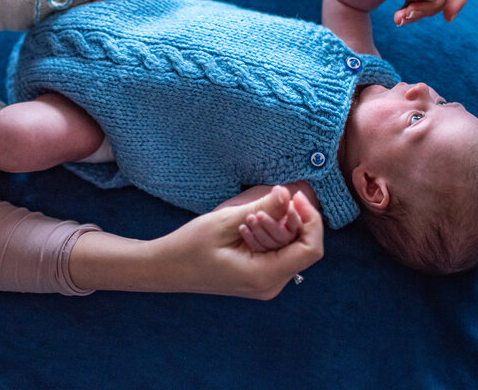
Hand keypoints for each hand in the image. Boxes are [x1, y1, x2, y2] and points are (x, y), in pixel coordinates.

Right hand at [159, 186, 321, 297]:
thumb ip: (262, 208)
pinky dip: (273, 234)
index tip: (295, 196)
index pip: (310, 250)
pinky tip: (252, 221)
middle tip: (276, 196)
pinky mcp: (259, 277)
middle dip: (295, 219)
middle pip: (304, 249)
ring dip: (283, 225)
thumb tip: (289, 193)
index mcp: (264, 276)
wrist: (166, 268)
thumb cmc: (189, 246)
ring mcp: (265, 284)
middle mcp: (270, 285)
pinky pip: (279, 253)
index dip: (311, 220)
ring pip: (292, 250)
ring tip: (256, 210)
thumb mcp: (225, 222)